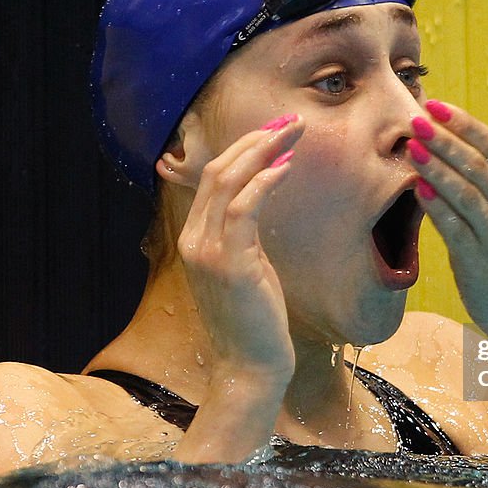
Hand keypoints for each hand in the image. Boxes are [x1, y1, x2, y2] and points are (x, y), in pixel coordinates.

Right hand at [178, 114, 303, 382]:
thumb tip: (260, 197)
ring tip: (293, 132)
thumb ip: (243, 234)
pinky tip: (285, 166)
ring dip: (262, 151)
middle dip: (255, 140)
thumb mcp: (245, 267)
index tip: (277, 130)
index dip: (244, 148)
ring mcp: (207, 252)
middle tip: (291, 121)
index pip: (212, 178)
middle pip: (217, 171)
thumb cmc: (254, 319)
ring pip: (227, 182)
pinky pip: (243, 209)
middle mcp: (193, 240)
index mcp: (194, 238)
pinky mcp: (230, 263)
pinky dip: (264, 182)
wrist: (250, 366)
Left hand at [407, 99, 487, 328]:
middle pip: (479, 165)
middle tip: (417, 119)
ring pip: (468, 194)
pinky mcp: (481, 261)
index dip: (464, 124)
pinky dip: (439, 209)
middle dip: (446, 140)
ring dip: (439, 170)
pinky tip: (419, 190)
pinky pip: (457, 230)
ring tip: (413, 148)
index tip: (436, 105)